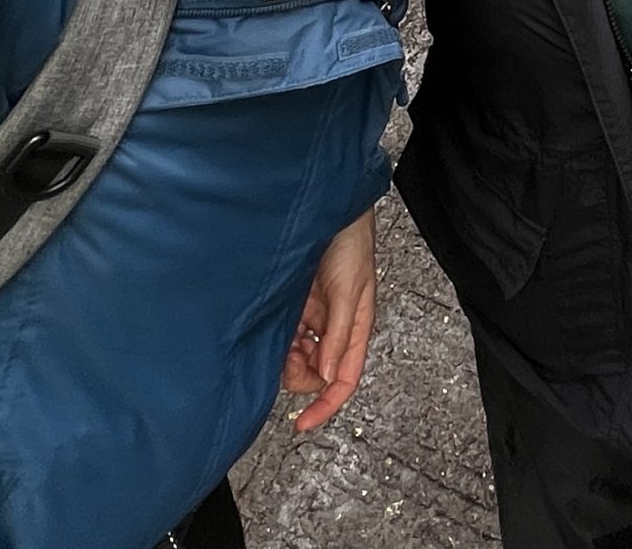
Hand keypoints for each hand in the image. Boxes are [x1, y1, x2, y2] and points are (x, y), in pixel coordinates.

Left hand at [283, 210, 374, 430]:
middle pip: (317, 373)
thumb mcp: (349, 290)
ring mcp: (314, 318)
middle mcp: (334, 328)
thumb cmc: (351, 242)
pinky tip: (275, 325)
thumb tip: (327, 377)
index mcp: (356, 328)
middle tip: (287, 356)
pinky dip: (278, 339)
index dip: (325, 406)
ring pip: (298, 357)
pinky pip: (285, 336)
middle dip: (301, 373)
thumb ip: (339, 334)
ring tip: (282, 335)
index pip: (343, 380)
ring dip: (287, 356)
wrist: (329, 209)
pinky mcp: (296, 305)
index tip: (301, 424)